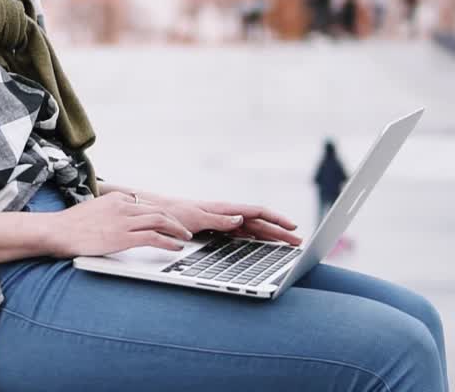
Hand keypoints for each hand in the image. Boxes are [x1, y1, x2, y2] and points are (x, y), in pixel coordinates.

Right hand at [48, 192, 193, 256]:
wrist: (57, 230)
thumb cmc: (69, 225)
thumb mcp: (92, 210)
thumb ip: (107, 213)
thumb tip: (113, 222)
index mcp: (116, 198)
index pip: (145, 204)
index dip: (160, 213)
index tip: (168, 221)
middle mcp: (123, 206)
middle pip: (157, 210)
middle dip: (174, 221)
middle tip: (184, 229)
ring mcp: (124, 221)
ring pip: (160, 221)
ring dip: (176, 230)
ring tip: (185, 238)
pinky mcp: (124, 236)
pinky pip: (154, 237)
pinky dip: (168, 242)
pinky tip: (175, 247)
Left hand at [140, 192, 303, 246]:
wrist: (154, 212)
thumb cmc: (172, 213)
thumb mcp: (194, 217)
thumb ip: (218, 219)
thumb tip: (240, 218)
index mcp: (224, 209)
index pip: (257, 212)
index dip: (276, 219)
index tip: (292, 227)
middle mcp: (227, 214)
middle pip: (260, 222)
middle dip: (280, 231)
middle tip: (299, 242)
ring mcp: (223, 222)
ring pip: (253, 229)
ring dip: (272, 236)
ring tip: (289, 245)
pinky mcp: (217, 231)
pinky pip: (243, 235)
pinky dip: (257, 239)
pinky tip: (264, 246)